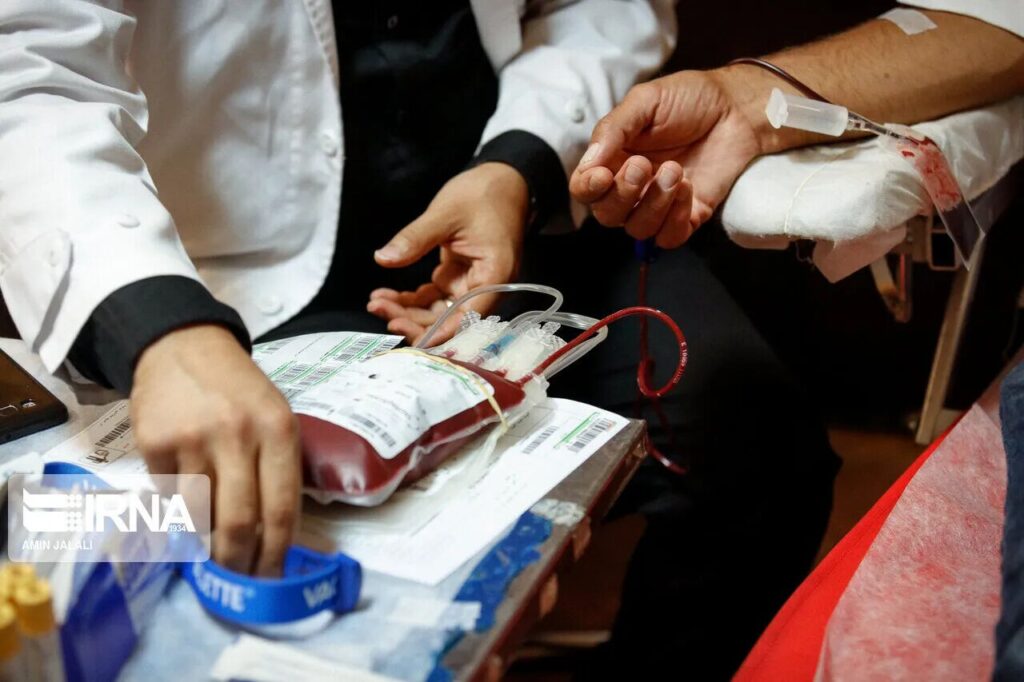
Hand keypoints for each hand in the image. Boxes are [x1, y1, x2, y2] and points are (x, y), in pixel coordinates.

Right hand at [131, 324, 300, 575]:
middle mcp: (238, 435)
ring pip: (199, 516)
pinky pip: (168, 497)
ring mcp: (192, 440)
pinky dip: (177, 512)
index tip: (272, 575)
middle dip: (239, 560)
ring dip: (205, 541)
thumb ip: (280, 468)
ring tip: (211, 546)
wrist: (183, 346)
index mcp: (278, 430)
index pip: (281, 508)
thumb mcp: (276, 417)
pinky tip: (184, 507)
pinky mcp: (153, 444)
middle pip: (239, 522)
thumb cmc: (239, 390)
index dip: (277, 552)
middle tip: (237, 576)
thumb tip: (279, 535)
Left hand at [368, 162, 529, 343]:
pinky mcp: (458, 278)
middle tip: (379, 311)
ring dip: (408, 312)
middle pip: (451, 320)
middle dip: (414, 320)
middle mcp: (486, 287)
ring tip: (376, 303)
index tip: (406, 332)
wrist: (501, 181)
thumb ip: (416, 238)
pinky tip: (386, 296)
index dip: (439, 331)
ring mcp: (471, 284)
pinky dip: (411, 300)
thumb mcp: (445, 213)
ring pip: (439, 312)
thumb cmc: (483, 194)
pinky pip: (434, 298)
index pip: (468, 317)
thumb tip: (384, 258)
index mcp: (495, 276)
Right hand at [570, 68, 775, 247]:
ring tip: (676, 171)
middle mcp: (631, 187)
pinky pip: (670, 237)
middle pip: (607, 215)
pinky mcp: (688, 215)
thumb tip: (589, 163)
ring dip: (654, 204)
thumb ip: (613, 129)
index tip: (602, 175)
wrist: (737, 107)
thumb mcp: (645, 101)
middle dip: (623, 195)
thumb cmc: (690, 98)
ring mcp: (659, 204)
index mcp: (613, 159)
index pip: (585, 189)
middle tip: (644, 165)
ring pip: (638, 229)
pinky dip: (676, 218)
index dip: (588, 189)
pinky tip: (689, 188)